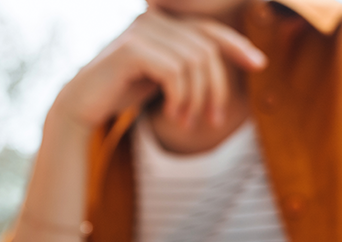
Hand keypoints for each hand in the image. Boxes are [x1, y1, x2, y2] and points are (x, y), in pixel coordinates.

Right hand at [54, 9, 266, 131]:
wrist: (81, 106)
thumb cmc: (121, 94)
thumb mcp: (162, 79)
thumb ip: (186, 68)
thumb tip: (220, 72)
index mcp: (163, 24)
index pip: (210, 30)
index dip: (237, 45)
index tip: (259, 64)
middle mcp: (154, 20)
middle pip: (207, 50)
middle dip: (216, 90)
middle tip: (211, 121)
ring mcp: (142, 30)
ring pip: (195, 62)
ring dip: (197, 99)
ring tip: (185, 122)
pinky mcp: (132, 49)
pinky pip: (176, 71)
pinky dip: (181, 98)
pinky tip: (173, 116)